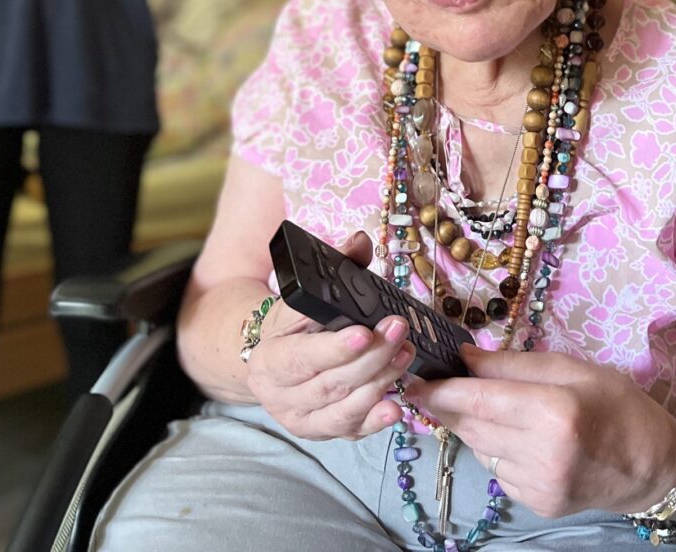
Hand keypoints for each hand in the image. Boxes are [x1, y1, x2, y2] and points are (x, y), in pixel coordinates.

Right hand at [245, 232, 414, 440]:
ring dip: (380, 382)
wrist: (274, 365)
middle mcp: (280, 396)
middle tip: (399, 331)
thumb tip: (359, 242)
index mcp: (269, 360)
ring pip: (344, 409)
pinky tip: (396, 406)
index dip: (335, 349)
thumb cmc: (293, 328)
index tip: (365, 332)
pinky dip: (376, 422)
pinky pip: (352, 431)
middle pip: (330, 383)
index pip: (302, 357)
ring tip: (406, 355)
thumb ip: (334, 270)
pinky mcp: (324, 433)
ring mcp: (302, 420)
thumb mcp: (302, 298)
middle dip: (371, 358)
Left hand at [405, 346, 675, 518]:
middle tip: (437, 385)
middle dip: (450, 405)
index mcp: (554, 412)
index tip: (411, 380)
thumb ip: (512, 364)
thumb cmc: (616, 405)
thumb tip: (462, 357)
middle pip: (472, 426)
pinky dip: (497, 451)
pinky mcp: (537, 504)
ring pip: (480, 450)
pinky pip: (498, 471)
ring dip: (475, 428)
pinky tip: (521, 439)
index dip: (439, 391)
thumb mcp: (572, 368)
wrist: (652, 466)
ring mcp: (539, 485)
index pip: (478, 401)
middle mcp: (542, 454)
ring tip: (496, 410)